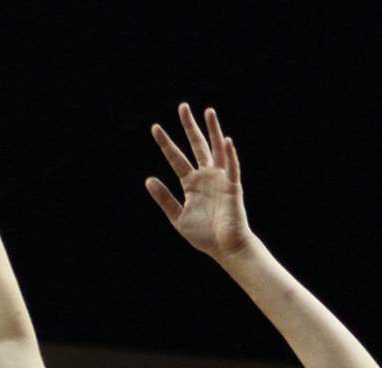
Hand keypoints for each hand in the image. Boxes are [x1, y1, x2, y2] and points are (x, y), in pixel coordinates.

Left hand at [145, 104, 251, 260]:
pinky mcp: (233, 187)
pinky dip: (230, 155)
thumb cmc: (203, 234)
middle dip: (189, 127)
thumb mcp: (177, 217)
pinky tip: (225, 141)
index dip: (165, 143)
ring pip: (216, 149)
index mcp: (191, 183)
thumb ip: (164, 199)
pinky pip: (232, 168)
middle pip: (196, 145)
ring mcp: (220, 179)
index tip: (155, 127)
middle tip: (182, 107)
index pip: (176, 158)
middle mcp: (206, 176)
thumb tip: (148, 180)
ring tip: (207, 111)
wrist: (224, 248)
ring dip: (213, 130)